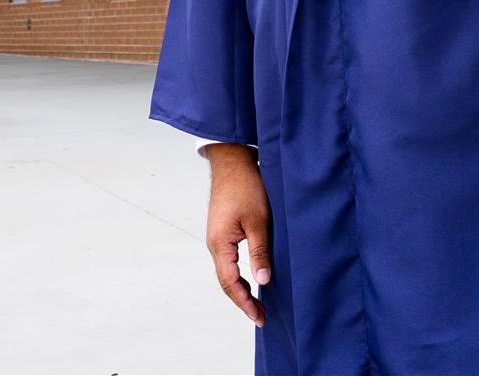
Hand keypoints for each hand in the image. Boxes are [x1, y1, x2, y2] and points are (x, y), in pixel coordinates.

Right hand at [204, 143, 271, 327]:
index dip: (244, 303)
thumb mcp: (258, 221)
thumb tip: (263, 281)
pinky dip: (240, 274)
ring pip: (227, 271)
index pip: (230, 283)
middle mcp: (214, 244)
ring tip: (259, 302)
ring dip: (242, 288)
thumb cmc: (246, 186)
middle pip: (226, 281)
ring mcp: (217, 237)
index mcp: (220, 244)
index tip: (259, 317)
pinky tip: (253, 277)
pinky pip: (229, 260)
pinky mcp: (223, 230)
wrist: (233, 161)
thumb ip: (260, 252)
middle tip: (262, 316)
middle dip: (243, 300)